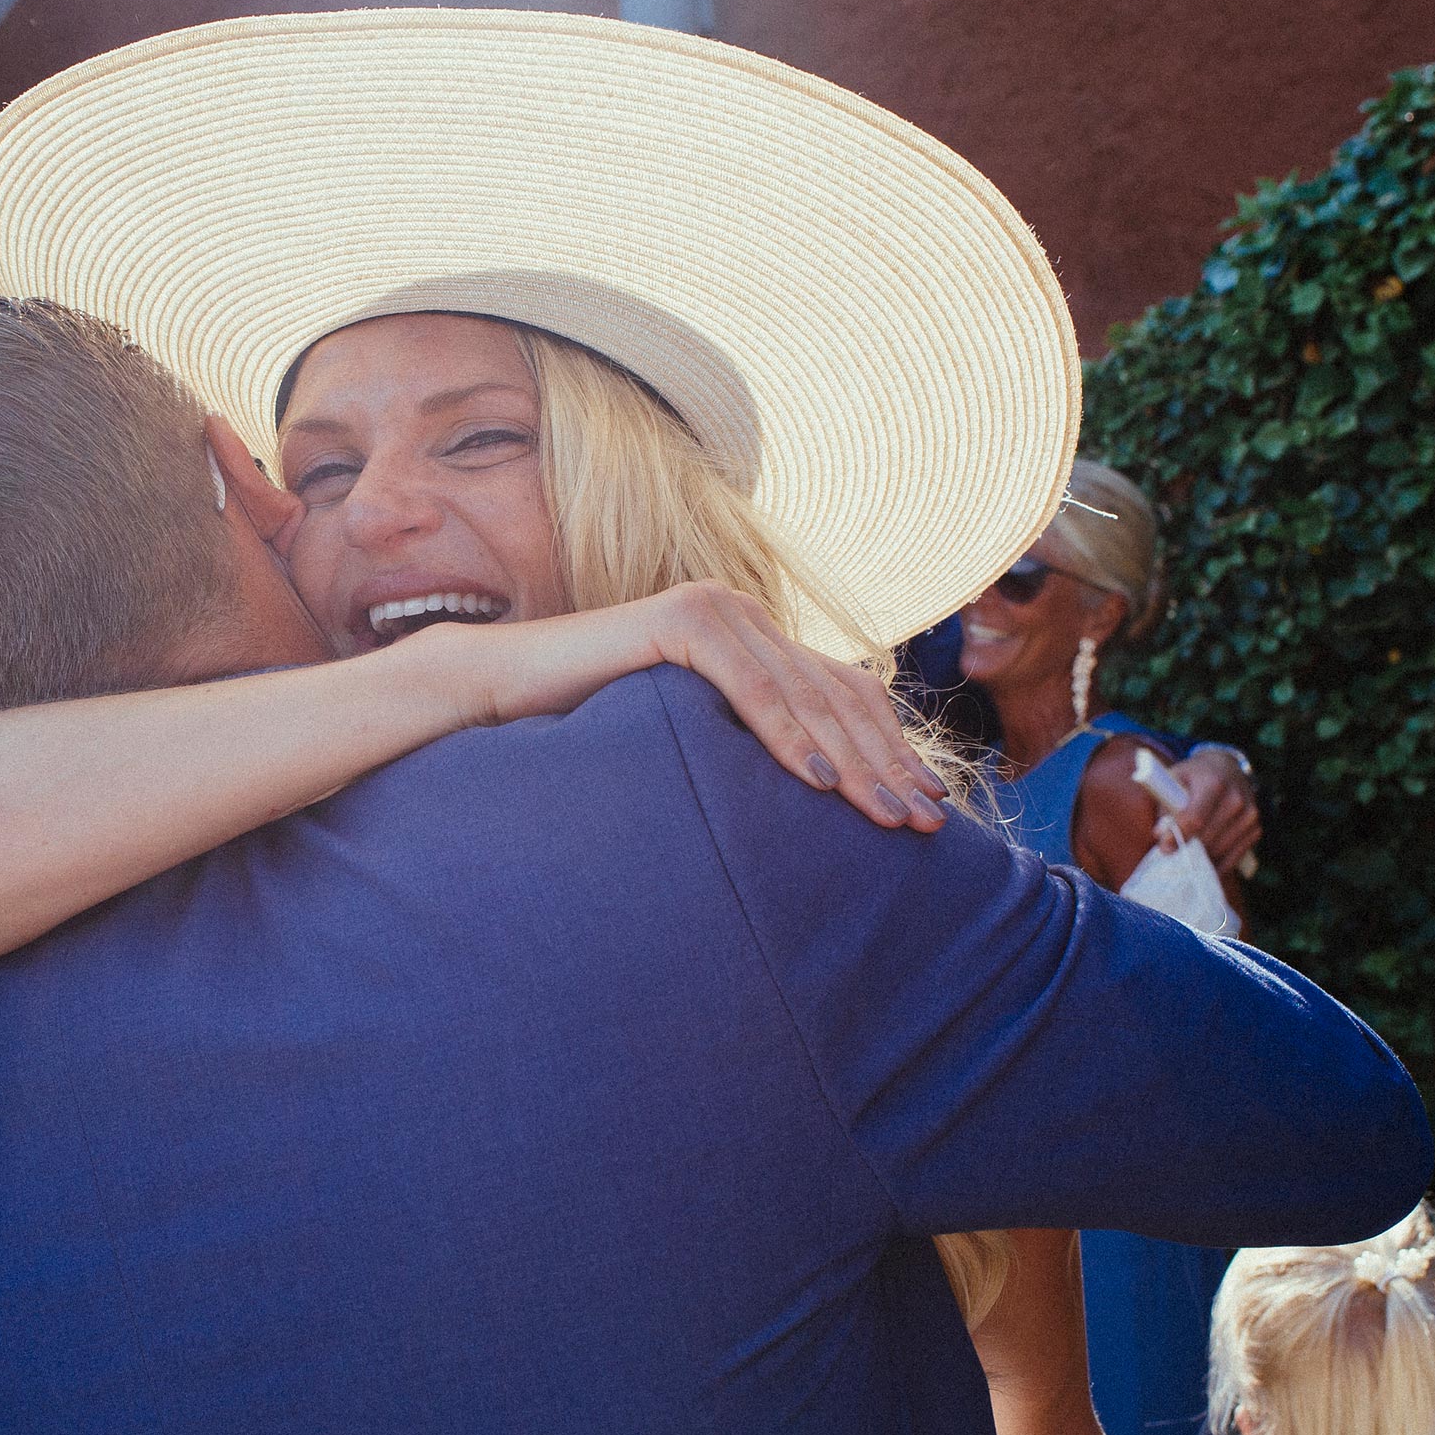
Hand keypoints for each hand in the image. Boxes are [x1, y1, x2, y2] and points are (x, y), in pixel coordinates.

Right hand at [421, 582, 949, 831]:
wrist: (502, 694)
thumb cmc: (591, 736)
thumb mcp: (690, 746)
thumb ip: (742, 752)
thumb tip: (814, 809)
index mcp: (755, 640)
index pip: (848, 696)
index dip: (894, 752)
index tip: (932, 809)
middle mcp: (744, 616)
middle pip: (842, 695)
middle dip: (890, 765)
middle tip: (929, 824)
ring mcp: (714, 610)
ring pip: (807, 693)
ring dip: (854, 760)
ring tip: (887, 816)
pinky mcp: (680, 621)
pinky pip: (750, 684)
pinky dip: (788, 733)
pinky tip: (817, 782)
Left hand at [1169, 748, 1260, 872]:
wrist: (1226, 769)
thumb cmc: (1193, 777)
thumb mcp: (1172, 779)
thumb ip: (1160, 804)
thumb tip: (1157, 834)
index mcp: (1213, 784)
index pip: (1195, 818)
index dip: (1177, 836)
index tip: (1164, 847)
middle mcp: (1236, 799)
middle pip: (1207, 838)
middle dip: (1186, 848)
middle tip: (1170, 853)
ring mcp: (1250, 815)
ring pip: (1219, 850)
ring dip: (1200, 857)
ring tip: (1185, 854)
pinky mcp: (1256, 829)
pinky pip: (1234, 856)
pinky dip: (1217, 862)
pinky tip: (1204, 861)